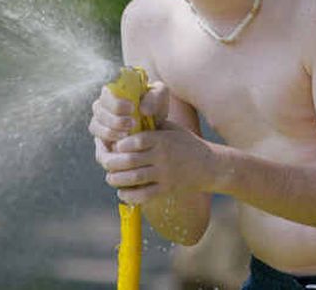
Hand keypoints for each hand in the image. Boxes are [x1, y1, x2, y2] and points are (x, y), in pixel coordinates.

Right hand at [88, 80, 168, 145]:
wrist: (156, 124)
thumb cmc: (156, 105)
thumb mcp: (161, 96)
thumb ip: (155, 97)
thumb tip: (142, 110)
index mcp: (114, 91)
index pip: (106, 94)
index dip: (116, 102)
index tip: (132, 108)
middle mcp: (102, 106)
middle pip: (98, 111)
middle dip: (114, 118)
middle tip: (132, 123)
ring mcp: (100, 123)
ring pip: (95, 126)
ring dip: (109, 131)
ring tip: (127, 134)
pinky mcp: (101, 139)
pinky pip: (97, 142)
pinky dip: (107, 144)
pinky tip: (121, 146)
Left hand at [95, 121, 211, 204]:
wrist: (209, 165)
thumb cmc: (187, 143)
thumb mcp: (172, 129)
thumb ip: (152, 125)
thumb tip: (128, 121)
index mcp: (162, 139)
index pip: (136, 140)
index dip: (121, 144)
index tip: (115, 146)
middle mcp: (162, 156)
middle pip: (130, 161)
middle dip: (113, 163)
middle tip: (106, 163)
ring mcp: (164, 174)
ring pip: (134, 178)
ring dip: (117, 179)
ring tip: (111, 177)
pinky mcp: (166, 189)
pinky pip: (144, 195)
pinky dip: (130, 196)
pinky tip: (122, 192)